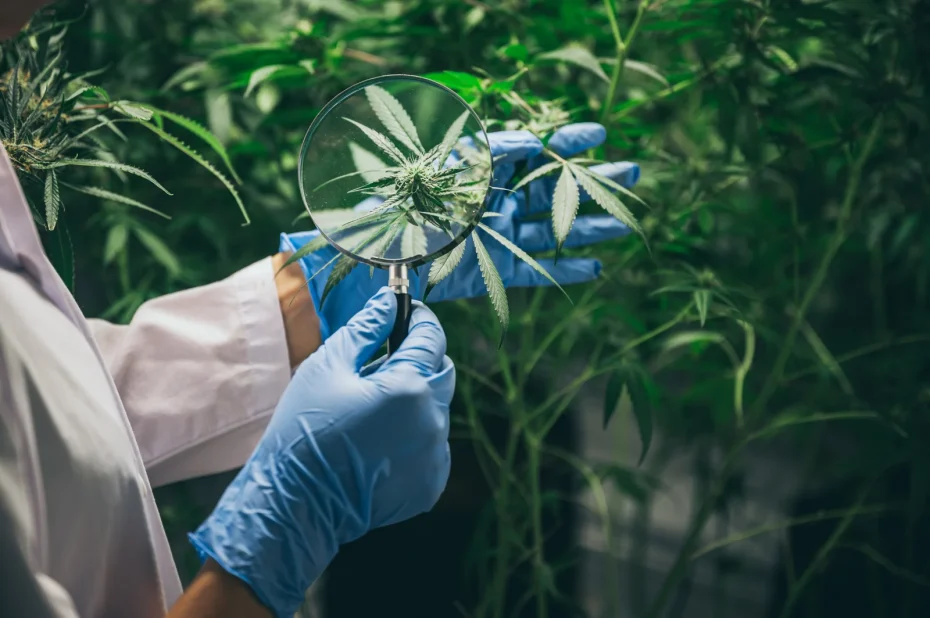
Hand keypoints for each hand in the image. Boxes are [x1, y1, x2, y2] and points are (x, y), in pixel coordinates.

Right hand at [189, 288, 453, 617]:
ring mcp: (435, 455)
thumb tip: (389, 301)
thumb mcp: (328, 367)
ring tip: (373, 410)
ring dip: (416, 399)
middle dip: (420, 358)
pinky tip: (380, 442)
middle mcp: (432, 420)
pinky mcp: (431, 482)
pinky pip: (434, 444)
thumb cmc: (305, 429)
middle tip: (384, 361)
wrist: (298, 502)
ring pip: (438, 409)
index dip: (420, 319)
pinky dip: (415, 435)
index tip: (406, 312)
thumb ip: (365, 329)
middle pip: (442, 371)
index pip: (432, 337)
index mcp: (408, 386)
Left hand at [279, 122, 639, 339]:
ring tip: (623, 222)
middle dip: (591, 182)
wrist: (367, 252)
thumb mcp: (444, 167)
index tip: (599, 135)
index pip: (533, 152)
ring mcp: (495, 236)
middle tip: (631, 172)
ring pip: (552, 229)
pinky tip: (596, 266)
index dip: (566, 143)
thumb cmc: (399, 201)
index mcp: (482, 170)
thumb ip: (488, 153)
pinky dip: (565, 269)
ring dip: (588, 225)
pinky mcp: (490, 271)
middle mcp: (494, 201)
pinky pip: (535, 269)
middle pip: (553, 190)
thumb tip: (534, 143)